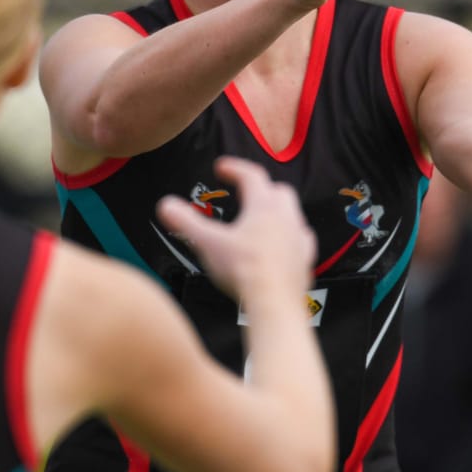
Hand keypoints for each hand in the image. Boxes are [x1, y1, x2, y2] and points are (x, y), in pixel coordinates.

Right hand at [157, 157, 315, 304]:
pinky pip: (301, 240)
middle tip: (246, 194)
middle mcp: (286, 217)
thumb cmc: (243, 271)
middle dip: (262, 188)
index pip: (251, 175)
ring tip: (261, 221)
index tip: (221, 168)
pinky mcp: (305, 259)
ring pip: (292, 214)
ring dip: (277, 212)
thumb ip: (186, 222)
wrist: (275, 303)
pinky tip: (280, 247)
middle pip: (278, 190)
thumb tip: (166, 205)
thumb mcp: (208, 243)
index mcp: (264, 206)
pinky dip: (289, 238)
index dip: (235, 168)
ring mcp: (299, 238)